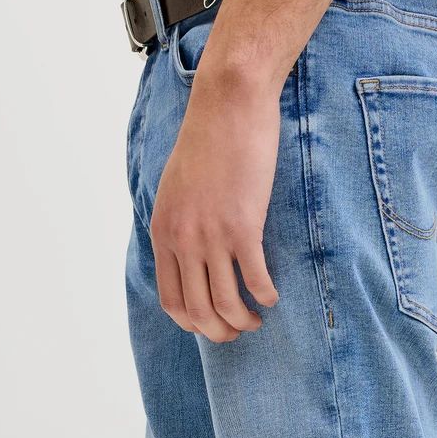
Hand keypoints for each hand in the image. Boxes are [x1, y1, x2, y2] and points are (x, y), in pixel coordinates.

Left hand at [149, 65, 281, 342]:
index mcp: (163, 233)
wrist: (228, 105)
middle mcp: (183, 240)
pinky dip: (266, 296)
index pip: (171, 301)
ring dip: (244, 321)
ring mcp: (212, 235)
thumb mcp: (175, 188)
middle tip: (238, 331)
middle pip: (198, 311)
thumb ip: (178, 223)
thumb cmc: (207, 141)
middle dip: (219, 332)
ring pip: (226, 304)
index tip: (211, 324)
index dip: (193, 323)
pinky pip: (254, 280)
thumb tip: (189, 251)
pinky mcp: (243, 226)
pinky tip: (273, 296)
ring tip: (257, 319)